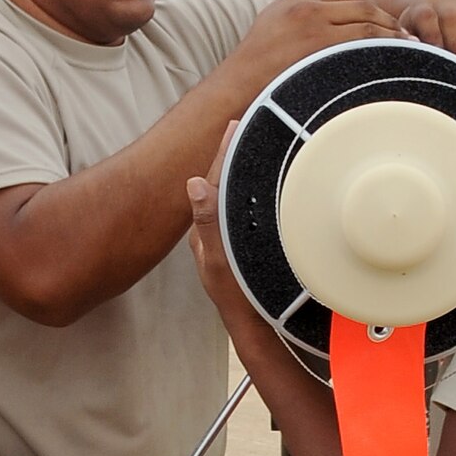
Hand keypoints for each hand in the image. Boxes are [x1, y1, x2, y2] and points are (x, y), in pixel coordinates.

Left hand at [186, 125, 259, 337]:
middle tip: (240, 125)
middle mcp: (216, 233)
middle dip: (231, 154)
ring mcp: (230, 241)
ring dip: (241, 170)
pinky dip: (252, 191)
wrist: (258, 331)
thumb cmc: (240, 303)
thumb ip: (208, 225)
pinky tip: (261, 184)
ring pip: (233, 197)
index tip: (233, 124)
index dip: (223, 152)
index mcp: (206, 232)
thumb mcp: (221, 264)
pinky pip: (246, 211)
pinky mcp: (245, 249)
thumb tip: (194, 183)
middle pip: (222, 185)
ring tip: (247, 144)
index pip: (213, 182)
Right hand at [233, 0, 401, 84]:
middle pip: (362, 2)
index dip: (375, 7)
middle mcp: (307, 3)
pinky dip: (381, 47)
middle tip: (406, 37)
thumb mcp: (280, 17)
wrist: (238, 85)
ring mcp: (312, 22)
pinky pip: (360, 40)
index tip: (389, 24)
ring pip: (365, 20)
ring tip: (407, 48)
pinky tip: (393, 59)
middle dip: (388, 20)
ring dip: (390, 34)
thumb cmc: (259, 61)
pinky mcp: (317, 44)